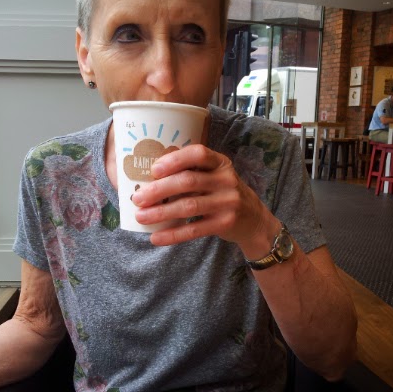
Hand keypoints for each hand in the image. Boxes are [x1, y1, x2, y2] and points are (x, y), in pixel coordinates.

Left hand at [131, 144, 272, 246]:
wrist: (254, 220)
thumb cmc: (223, 194)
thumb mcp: (216, 177)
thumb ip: (192, 174)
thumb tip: (149, 179)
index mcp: (221, 163)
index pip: (198, 154)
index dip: (174, 160)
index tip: (153, 169)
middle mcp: (226, 180)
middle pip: (188, 181)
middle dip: (159, 190)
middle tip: (137, 198)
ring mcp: (228, 202)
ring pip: (188, 206)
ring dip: (161, 213)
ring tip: (141, 217)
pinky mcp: (225, 223)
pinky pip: (194, 229)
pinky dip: (172, 234)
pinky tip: (156, 237)